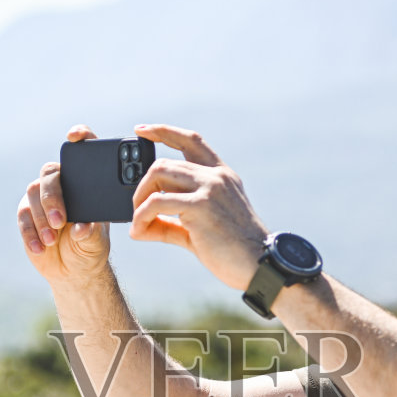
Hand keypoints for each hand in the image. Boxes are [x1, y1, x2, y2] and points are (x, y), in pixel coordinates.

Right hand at [18, 125, 111, 287]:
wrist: (74, 270)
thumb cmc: (90, 248)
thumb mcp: (96, 242)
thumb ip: (91, 233)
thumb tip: (81, 227)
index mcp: (85, 182)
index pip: (82, 151)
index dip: (79, 137)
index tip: (74, 137)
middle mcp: (61, 184)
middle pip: (50, 174)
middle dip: (53, 197)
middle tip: (60, 221)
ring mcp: (41, 197)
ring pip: (33, 194)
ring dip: (42, 218)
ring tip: (52, 239)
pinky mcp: (27, 214)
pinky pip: (23, 217)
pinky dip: (31, 232)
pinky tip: (41, 247)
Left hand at [129, 124, 269, 290]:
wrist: (260, 266)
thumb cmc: (233, 252)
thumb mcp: (199, 230)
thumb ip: (171, 223)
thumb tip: (138, 228)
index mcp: (221, 175)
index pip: (190, 140)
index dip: (163, 131)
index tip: (141, 130)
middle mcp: (216, 175)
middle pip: (164, 162)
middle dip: (142, 185)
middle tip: (136, 210)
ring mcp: (210, 187)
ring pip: (158, 173)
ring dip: (139, 199)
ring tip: (138, 222)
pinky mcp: (201, 206)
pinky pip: (157, 202)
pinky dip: (141, 216)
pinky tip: (140, 232)